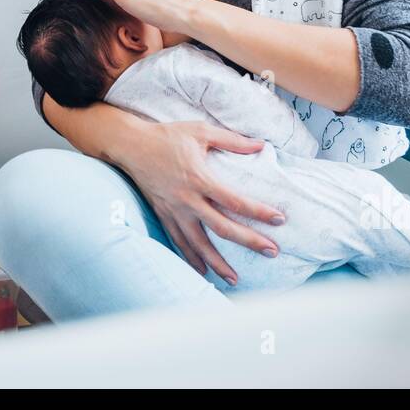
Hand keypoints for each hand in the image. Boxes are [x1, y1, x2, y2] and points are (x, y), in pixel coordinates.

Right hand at [118, 121, 285, 285]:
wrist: (130, 146)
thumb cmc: (167, 136)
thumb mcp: (201, 131)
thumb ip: (232, 140)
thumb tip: (260, 144)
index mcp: (199, 178)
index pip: (235, 200)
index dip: (258, 211)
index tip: (279, 219)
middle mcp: (187, 199)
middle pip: (222, 227)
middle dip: (249, 241)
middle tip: (272, 252)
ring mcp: (174, 210)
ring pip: (199, 243)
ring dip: (218, 262)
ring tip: (235, 278)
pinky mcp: (163, 215)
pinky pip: (179, 242)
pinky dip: (191, 258)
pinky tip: (203, 271)